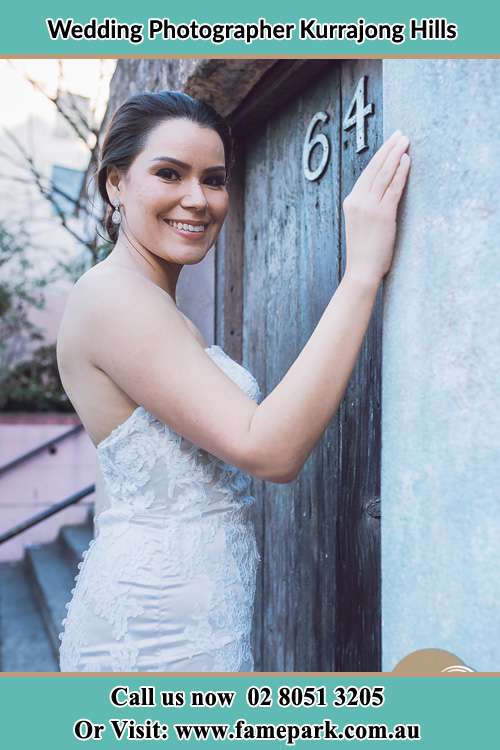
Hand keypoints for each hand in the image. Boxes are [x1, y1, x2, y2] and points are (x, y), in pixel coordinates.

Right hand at [343, 130, 410, 284]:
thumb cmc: (364, 251)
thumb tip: (382, 192)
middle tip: (400, 134)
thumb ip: (368, 206)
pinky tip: (406, 160)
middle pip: (375, 168)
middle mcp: (358, 200)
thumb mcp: (360, 223)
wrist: (362, 270)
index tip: (390, 142)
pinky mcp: (383, 214)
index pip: (367, 173)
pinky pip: (393, 188)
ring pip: (384, 174)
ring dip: (396, 155)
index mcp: (351, 201)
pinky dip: (401, 172)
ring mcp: (370, 207)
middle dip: (389, 149)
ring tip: (405, 141)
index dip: (380, 155)